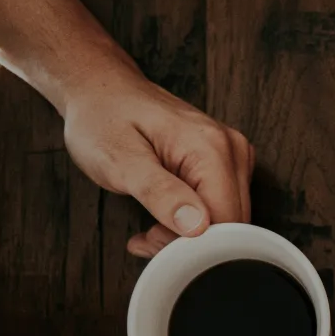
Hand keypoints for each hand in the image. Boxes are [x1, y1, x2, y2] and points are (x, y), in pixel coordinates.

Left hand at [61, 72, 253, 257]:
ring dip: (191, 235)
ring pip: (228, 219)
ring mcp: (232, 154)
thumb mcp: (119, 159)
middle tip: (147, 237)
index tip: (152, 241)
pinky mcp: (226, 162)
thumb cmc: (103, 119)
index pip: (225, 221)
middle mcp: (231, 149)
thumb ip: (159, 192)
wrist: (101, 91)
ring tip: (152, 225)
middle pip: (232, 222)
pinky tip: (166, 215)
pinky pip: (222, 206)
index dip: (192, 244)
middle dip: (190, 242)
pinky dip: (195, 222)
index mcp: (211, 148)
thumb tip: (196, 225)